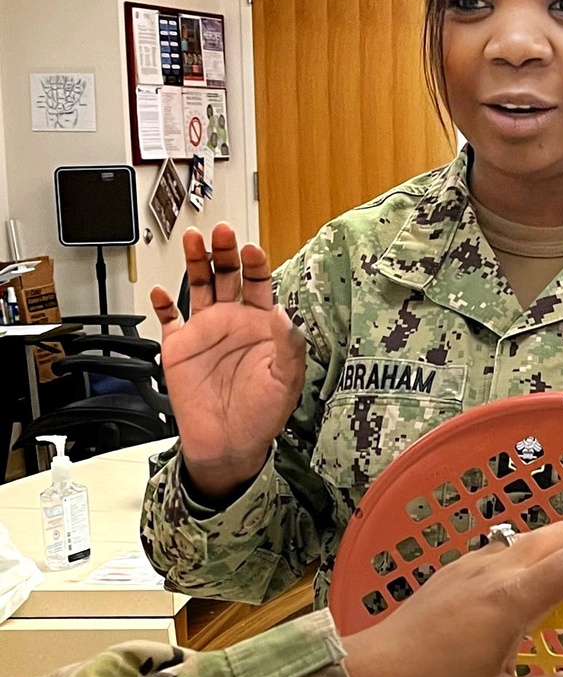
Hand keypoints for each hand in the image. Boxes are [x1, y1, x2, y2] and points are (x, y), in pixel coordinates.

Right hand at [151, 224, 305, 501]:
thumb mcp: (285, 380)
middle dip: (224, 252)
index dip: (255, 264)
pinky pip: (168, 319)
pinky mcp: (179, 348)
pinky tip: (160, 291)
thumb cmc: (262, 415)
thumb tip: (284, 314)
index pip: (258, 284)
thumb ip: (288, 346)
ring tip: (193, 239)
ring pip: (197, 286)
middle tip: (222, 232)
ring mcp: (204, 332)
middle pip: (226, 275)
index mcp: (259, 326)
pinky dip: (162, 304)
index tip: (252, 250)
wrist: (230, 444)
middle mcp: (231, 322)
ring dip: (195, 262)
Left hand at [344, 521, 562, 676]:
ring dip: (557, 557)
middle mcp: (495, 570)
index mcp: (514, 598)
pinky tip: (519, 608)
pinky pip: (502, 555)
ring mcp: (470, 567)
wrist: (366, 675)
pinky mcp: (451, 574)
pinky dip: (526, 567)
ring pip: (530, 540)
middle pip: (560, 535)